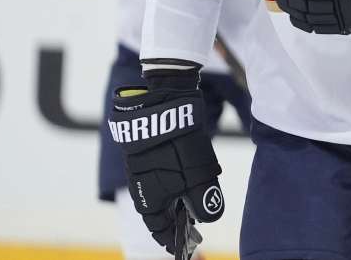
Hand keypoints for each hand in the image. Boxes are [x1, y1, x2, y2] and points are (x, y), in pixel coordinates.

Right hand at [109, 69, 222, 255]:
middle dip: (177, 221)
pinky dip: (174, 184)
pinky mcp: (147, 154)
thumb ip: (204, 201)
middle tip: (195, 226)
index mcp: (149, 201)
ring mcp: (142, 170)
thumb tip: (209, 218)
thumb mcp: (197, 177)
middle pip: (160, 213)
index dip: (173, 240)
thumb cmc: (178, 145)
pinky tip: (187, 178)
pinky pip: (160, 177)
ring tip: (194, 203)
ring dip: (177, 201)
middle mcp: (141, 188)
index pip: (160, 230)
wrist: (161, 105)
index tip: (186, 248)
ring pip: (161, 194)